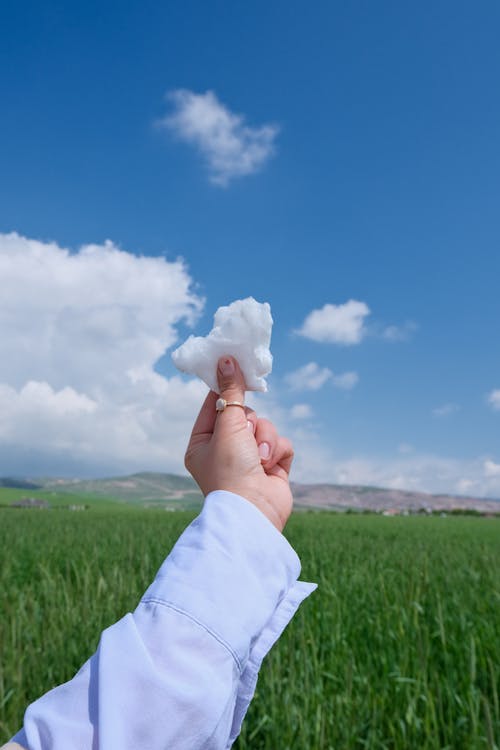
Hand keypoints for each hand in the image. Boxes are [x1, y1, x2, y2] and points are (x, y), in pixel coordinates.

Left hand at [184, 356, 293, 531]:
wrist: (254, 513)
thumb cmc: (230, 471)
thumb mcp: (228, 426)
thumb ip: (231, 393)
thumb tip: (227, 360)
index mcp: (203, 443)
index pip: (214, 405)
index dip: (226, 389)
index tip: (234, 366)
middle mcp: (225, 451)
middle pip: (245, 414)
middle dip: (250, 423)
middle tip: (245, 436)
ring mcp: (250, 460)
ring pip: (266, 427)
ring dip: (265, 438)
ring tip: (259, 458)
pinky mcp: (273, 467)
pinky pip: (281, 442)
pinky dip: (278, 451)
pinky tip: (271, 466)